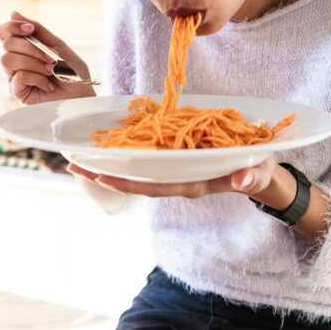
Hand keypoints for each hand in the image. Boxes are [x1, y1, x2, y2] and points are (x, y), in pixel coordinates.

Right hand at [0, 11, 95, 103]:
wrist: (82, 97)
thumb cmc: (72, 73)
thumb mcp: (58, 46)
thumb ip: (38, 30)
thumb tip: (13, 12)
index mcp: (24, 48)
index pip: (3, 32)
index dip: (11, 27)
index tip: (30, 30)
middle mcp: (16, 61)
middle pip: (7, 44)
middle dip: (31, 48)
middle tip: (51, 59)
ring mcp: (14, 77)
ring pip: (8, 60)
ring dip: (33, 63)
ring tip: (50, 72)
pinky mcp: (17, 92)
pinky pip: (18, 77)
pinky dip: (37, 78)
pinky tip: (48, 86)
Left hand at [65, 156, 277, 198]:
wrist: (257, 171)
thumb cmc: (257, 171)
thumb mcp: (258, 173)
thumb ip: (252, 177)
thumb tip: (242, 180)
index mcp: (192, 183)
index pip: (155, 185)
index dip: (128, 181)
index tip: (102, 175)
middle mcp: (177, 178)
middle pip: (136, 179)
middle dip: (105, 174)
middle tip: (72, 165)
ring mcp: (174, 170)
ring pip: (136, 170)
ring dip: (107, 164)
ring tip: (77, 157)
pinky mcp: (174, 158)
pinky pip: (145, 158)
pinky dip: (124, 151)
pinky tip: (103, 144)